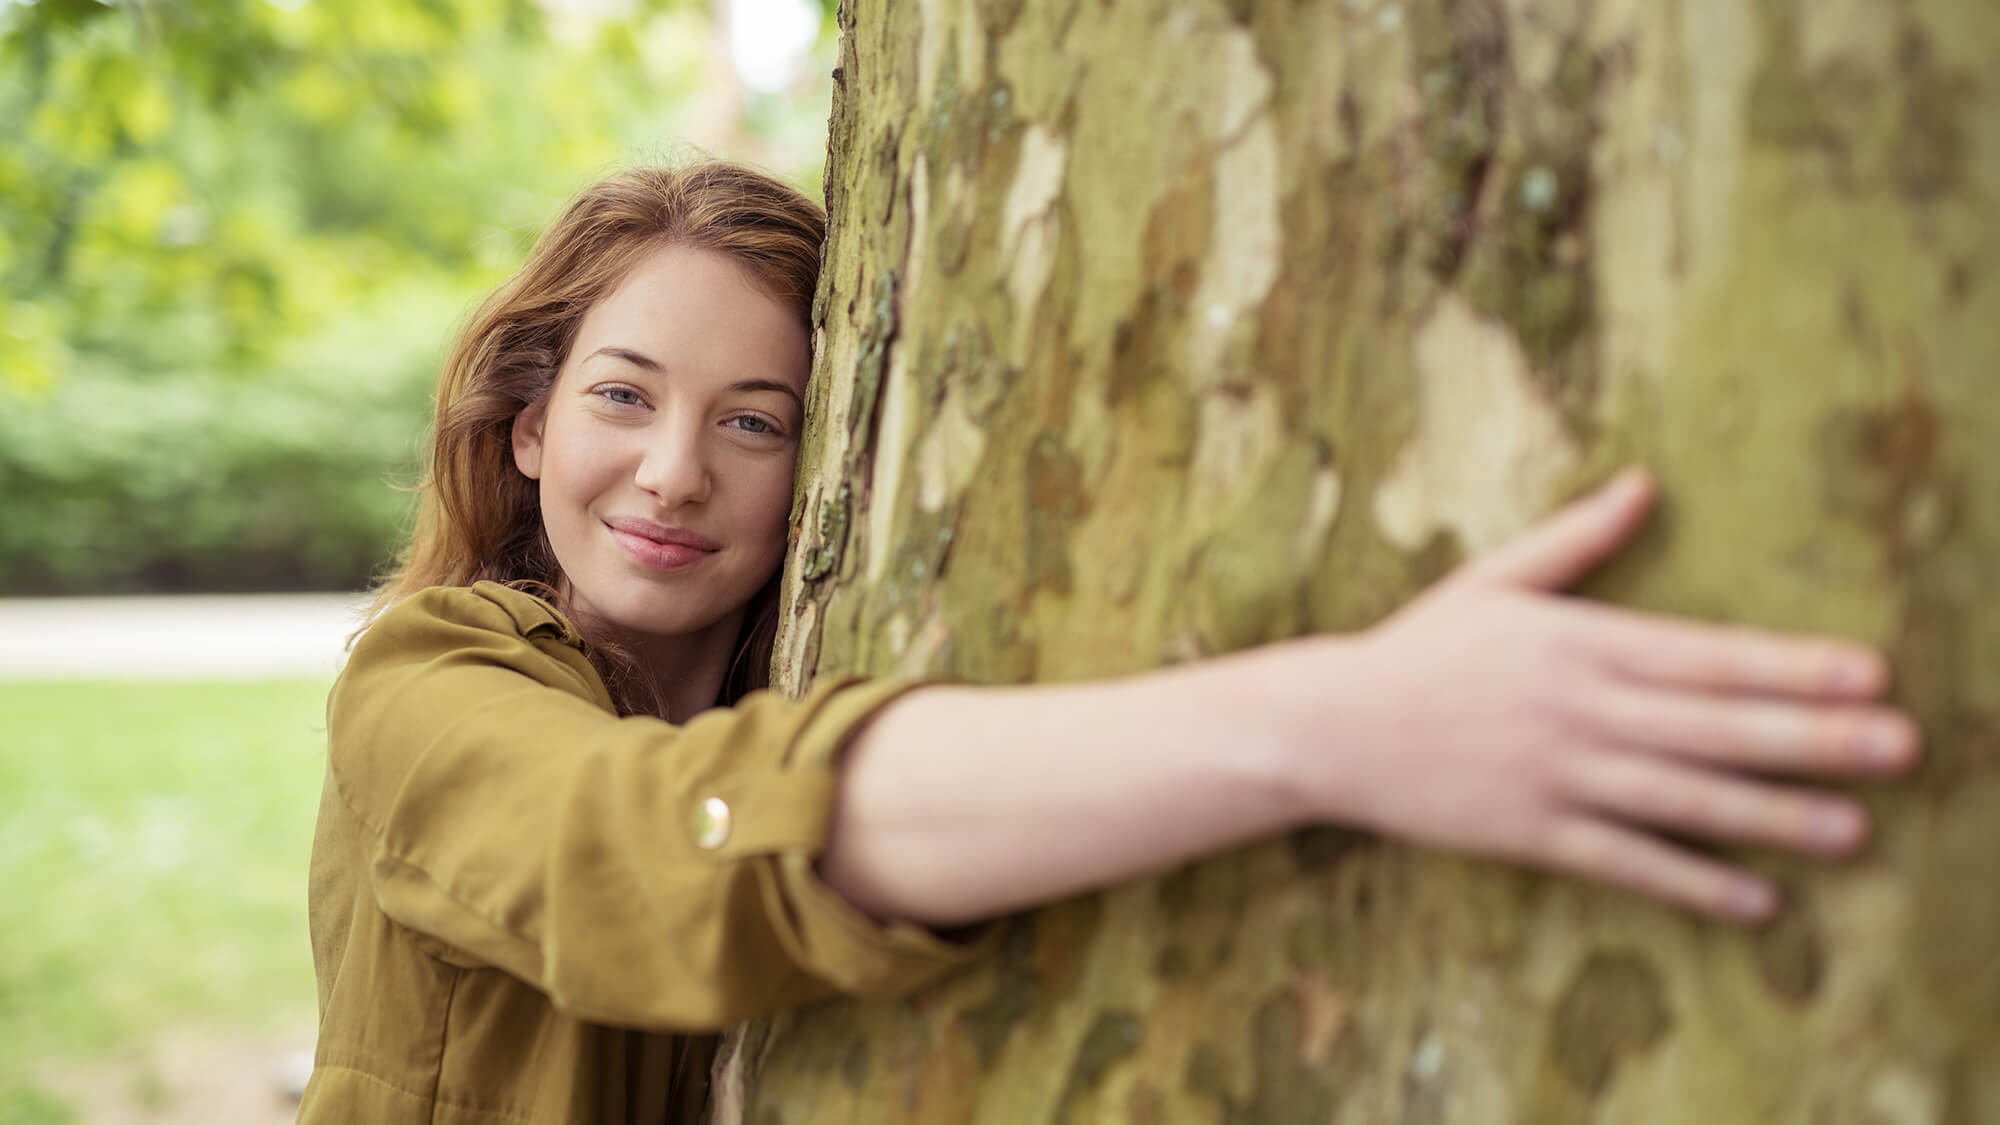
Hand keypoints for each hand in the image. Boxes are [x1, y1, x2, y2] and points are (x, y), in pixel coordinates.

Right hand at [1290, 469, 1920, 922]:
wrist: (1331, 726)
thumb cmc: (1417, 648)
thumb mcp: (1494, 580)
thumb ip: (1577, 540)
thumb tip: (1645, 483)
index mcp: (1577, 641)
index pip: (1705, 654)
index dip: (1791, 664)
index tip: (1869, 672)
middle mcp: (1578, 708)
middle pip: (1714, 725)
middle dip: (1813, 737)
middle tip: (1901, 746)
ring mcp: (1555, 774)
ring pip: (1683, 798)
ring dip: (1773, 815)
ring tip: (1853, 829)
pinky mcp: (1531, 832)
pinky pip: (1627, 860)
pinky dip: (1692, 881)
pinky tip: (1755, 900)